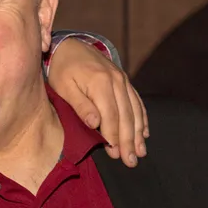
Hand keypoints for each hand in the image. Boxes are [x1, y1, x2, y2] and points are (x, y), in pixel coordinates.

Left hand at [47, 38, 147, 167]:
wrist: (70, 46)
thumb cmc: (63, 70)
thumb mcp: (64, 87)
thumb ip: (80, 105)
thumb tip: (95, 124)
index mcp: (101, 83)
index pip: (111, 116)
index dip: (113, 137)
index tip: (115, 154)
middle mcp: (117, 81)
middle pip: (126, 116)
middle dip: (129, 141)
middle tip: (131, 161)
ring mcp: (123, 80)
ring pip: (135, 111)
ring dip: (139, 134)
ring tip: (140, 153)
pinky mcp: (125, 81)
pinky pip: (137, 102)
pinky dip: (142, 119)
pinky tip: (144, 134)